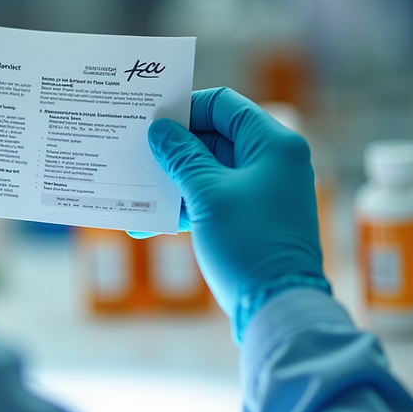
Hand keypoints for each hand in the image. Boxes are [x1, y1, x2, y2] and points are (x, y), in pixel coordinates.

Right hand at [132, 88, 328, 341]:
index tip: (151, 121)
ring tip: (135, 187)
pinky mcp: (252, 217)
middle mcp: (272, 161)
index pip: (222, 104)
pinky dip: (185, 204)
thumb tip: (159, 129)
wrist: (277, 307)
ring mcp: (263, 190)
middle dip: (173, 147)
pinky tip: (148, 221)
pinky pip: (212, 197)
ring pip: (209, 169)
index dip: (185, 109)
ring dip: (173, 178)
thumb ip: (181, 156)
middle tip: (135, 151)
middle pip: (214, 136)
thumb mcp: (207, 194)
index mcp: (272, 143)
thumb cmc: (248, 243)